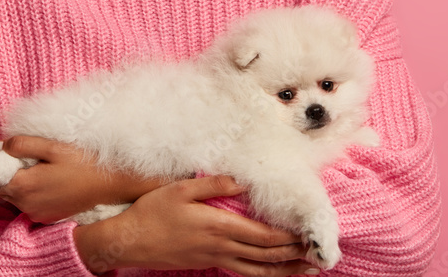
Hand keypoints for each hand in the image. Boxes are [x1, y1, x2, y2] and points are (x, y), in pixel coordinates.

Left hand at [0, 135, 166, 223]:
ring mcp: (35, 213)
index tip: (2, 154)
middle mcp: (25, 204)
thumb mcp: (52, 146)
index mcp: (22, 186)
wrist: (109, 184)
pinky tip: (49, 179)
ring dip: (19, 181)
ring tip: (41, 167)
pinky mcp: (46, 216)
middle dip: (5, 171)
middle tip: (25, 157)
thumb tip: (0, 147)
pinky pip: (27, 203)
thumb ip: (22, 145)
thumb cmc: (82, 162)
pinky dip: (31, 191)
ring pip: (13, 195)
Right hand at [73, 174, 318, 276]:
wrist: (128, 241)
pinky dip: (262, 273)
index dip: (289, 238)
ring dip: (284, 270)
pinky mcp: (207, 264)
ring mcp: (214, 259)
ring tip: (306, 270)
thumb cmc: (152, 212)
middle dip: (295, 255)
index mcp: (219, 227)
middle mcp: (221, 248)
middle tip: (319, 253)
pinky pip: (242, 272)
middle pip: (266, 256)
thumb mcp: (180, 189)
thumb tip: (241, 180)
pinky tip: (271, 271)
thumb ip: (213, 183)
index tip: (309, 235)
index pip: (264, 237)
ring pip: (257, 270)